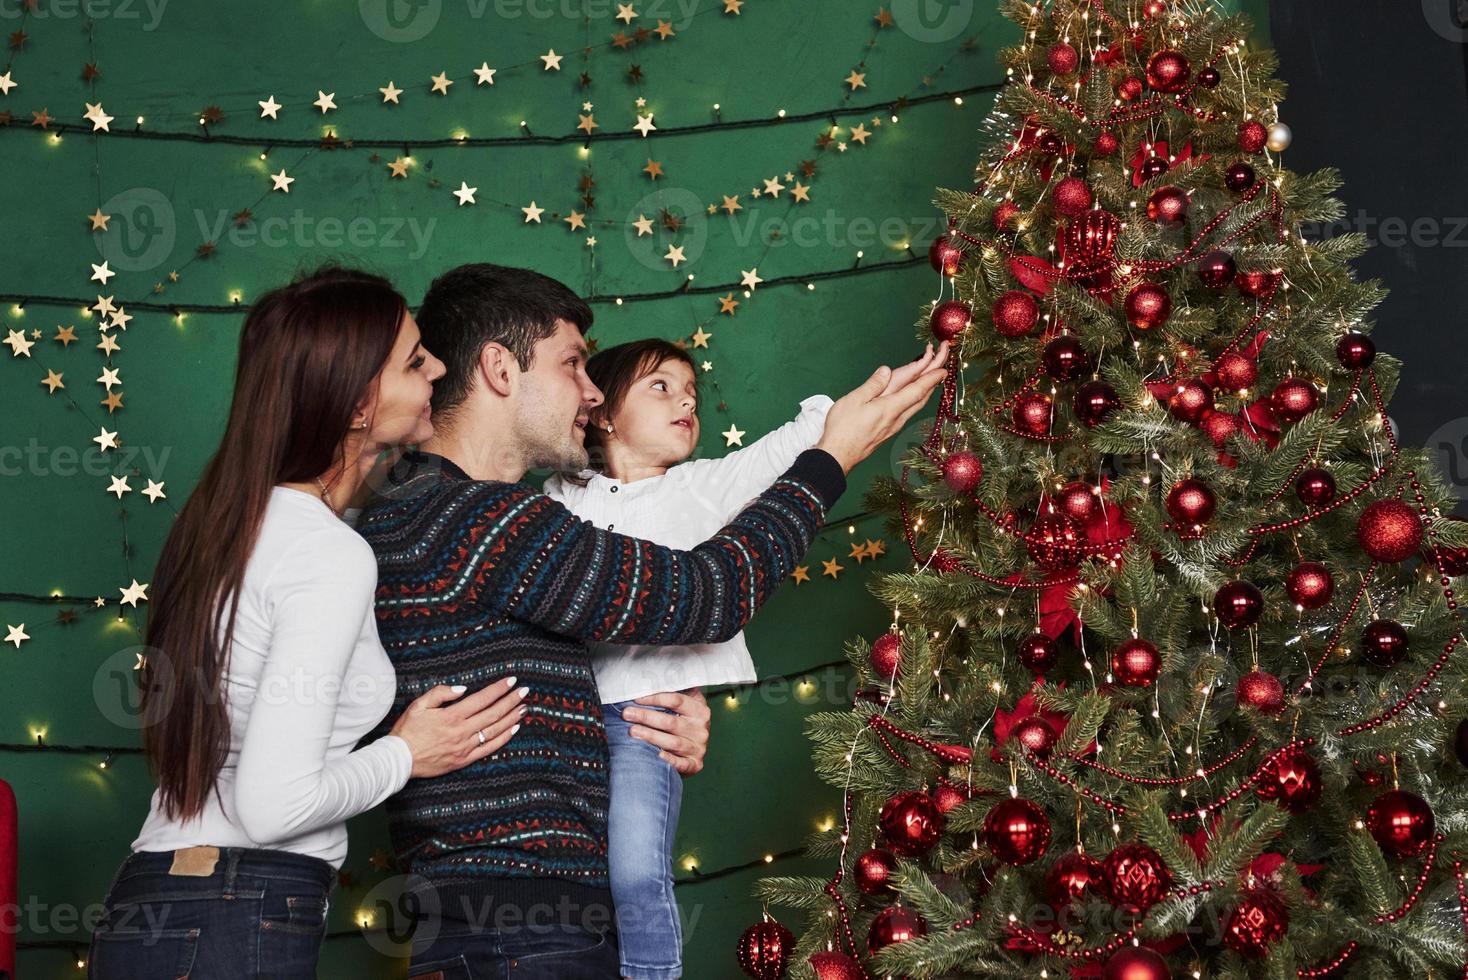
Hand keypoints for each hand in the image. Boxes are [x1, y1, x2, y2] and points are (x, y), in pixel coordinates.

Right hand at [390, 677, 528, 778]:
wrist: (399, 759)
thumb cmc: (407, 730)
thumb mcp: (418, 705)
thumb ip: (440, 693)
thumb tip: (462, 689)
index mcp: (452, 716)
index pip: (482, 699)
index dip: (499, 689)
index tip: (511, 680)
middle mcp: (462, 731)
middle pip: (493, 713)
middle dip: (511, 701)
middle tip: (524, 691)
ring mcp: (465, 747)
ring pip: (495, 730)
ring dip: (511, 718)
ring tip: (524, 708)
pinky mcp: (464, 759)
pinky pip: (489, 749)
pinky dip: (504, 739)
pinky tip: (514, 729)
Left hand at [624, 688, 711, 775]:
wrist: (695, 748)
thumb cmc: (684, 721)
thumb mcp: (684, 705)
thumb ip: (673, 693)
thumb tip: (648, 680)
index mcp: (699, 710)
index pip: (676, 700)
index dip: (654, 698)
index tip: (636, 698)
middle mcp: (701, 728)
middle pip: (671, 722)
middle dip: (646, 717)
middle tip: (627, 714)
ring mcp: (699, 747)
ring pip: (673, 742)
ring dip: (651, 736)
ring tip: (632, 731)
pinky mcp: (695, 764)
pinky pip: (682, 763)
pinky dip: (670, 760)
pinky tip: (657, 755)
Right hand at [814, 342, 949, 473]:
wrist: (837, 456)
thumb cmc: (842, 429)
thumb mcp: (854, 400)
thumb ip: (873, 384)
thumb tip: (886, 370)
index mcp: (890, 408)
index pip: (917, 390)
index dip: (932, 378)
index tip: (944, 369)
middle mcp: (896, 418)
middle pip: (921, 398)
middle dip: (933, 382)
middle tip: (941, 368)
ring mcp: (893, 427)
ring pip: (916, 406)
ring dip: (926, 391)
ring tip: (931, 380)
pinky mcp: (888, 432)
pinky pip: (908, 412)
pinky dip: (915, 400)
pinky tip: (912, 398)